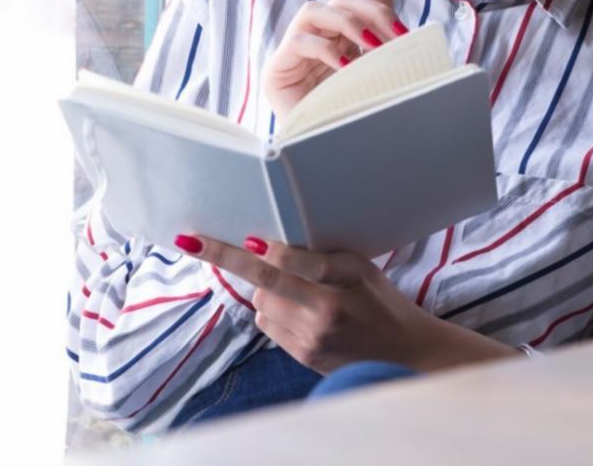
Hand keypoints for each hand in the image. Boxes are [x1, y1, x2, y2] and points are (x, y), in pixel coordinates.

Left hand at [174, 233, 517, 374]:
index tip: (247, 238)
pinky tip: (297, 311)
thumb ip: (322, 256)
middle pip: (266, 281)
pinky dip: (273, 311)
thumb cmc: (379, 300)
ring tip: (294, 289)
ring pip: (262, 302)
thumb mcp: (361, 268)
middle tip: (190, 240)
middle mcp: (327, 311)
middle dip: (224, 258)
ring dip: (264, 289)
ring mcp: (312, 337)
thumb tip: (269, 243)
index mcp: (346, 280)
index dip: (272, 251)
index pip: (300, 263)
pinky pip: (268, 324)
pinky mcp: (302, 355)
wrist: (402, 353)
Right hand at [261, 0, 407, 117]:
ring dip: (349, 23)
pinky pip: (300, 42)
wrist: (322, 155)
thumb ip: (383, 47)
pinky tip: (347, 67)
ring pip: (315, 10)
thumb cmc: (351, 116)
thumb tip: (406, 22)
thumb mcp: (375, 75)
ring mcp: (294, 49)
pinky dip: (327, 50)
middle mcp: (317, 34)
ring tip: (373, 46)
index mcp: (340, 33)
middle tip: (396, 31)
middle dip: (371, 7)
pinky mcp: (278, 68)